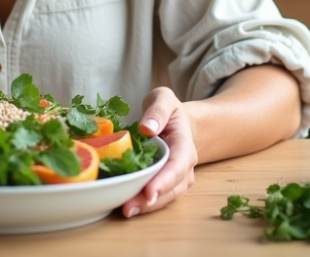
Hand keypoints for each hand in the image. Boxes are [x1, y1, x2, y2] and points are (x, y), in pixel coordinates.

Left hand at [121, 87, 196, 216]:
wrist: (176, 121)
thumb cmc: (168, 110)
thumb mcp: (164, 99)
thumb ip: (158, 110)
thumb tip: (147, 128)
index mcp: (185, 145)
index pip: (177, 165)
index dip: (165, 180)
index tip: (150, 191)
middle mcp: (184, 166)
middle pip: (172, 187)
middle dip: (152, 200)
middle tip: (129, 208)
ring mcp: (175, 178)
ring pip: (165, 197)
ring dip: (146, 206)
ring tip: (125, 210)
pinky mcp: (163, 183)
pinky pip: (155, 196)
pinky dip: (142, 203)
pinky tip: (124, 206)